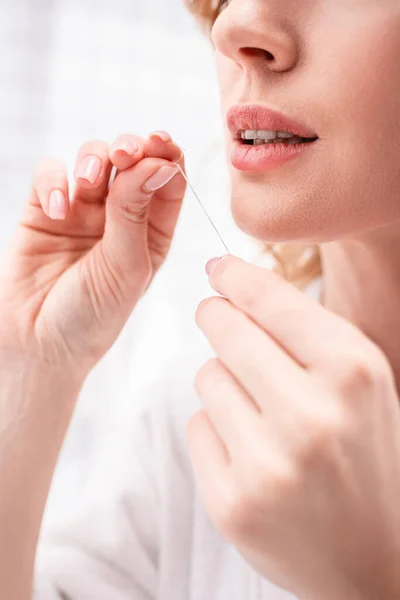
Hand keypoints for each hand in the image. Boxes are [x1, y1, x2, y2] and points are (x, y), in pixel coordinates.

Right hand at [0, 132, 185, 373]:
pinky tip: (57, 210)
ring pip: (92, 159)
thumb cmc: (92, 315)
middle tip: (125, 154)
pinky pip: (50, 175)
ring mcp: (82, 211)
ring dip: (92, 160)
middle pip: (131, 162)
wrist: (38, 343)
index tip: (161, 143)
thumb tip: (159, 162)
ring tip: (87, 183)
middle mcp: (120, 217)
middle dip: (130, 149)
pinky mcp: (43, 210)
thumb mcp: (125, 267)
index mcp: (152, 232)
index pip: (167, 180)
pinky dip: (53, 183)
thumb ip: (136, 213)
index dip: (166, 154)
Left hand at [188, 255, 399, 599]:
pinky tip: (250, 452)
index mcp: (353, 373)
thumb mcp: (359, 380)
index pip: (272, 301)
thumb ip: (304, 330)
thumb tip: (231, 285)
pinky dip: (215, 429)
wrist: (372, 555)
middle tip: (215, 315)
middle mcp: (312, 417)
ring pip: (206, 376)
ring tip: (259, 410)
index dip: (237, 277)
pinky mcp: (233, 504)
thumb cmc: (363, 451)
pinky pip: (196, 426)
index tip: (218, 269)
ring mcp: (269, 465)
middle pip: (225, 330)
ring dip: (223, 382)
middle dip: (216, 315)